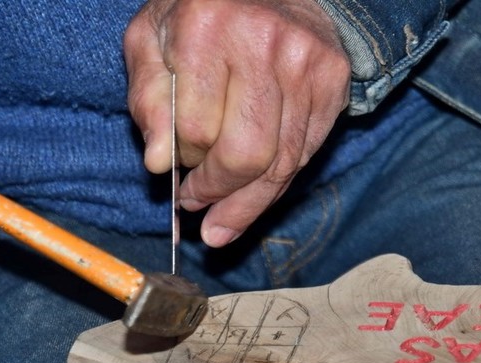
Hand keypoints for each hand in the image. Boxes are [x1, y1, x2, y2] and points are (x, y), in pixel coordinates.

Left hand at [125, 0, 350, 246]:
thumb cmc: (202, 16)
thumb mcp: (152, 41)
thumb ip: (147, 99)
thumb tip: (159, 164)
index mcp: (206, 26)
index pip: (194, 128)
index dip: (182, 160)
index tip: (176, 174)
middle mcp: (262, 42)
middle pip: (245, 154)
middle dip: (218, 192)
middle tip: (200, 207)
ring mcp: (304, 63)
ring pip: (280, 163)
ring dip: (248, 202)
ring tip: (224, 223)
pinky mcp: (333, 80)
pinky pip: (305, 153)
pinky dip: (278, 182)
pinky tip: (256, 194)